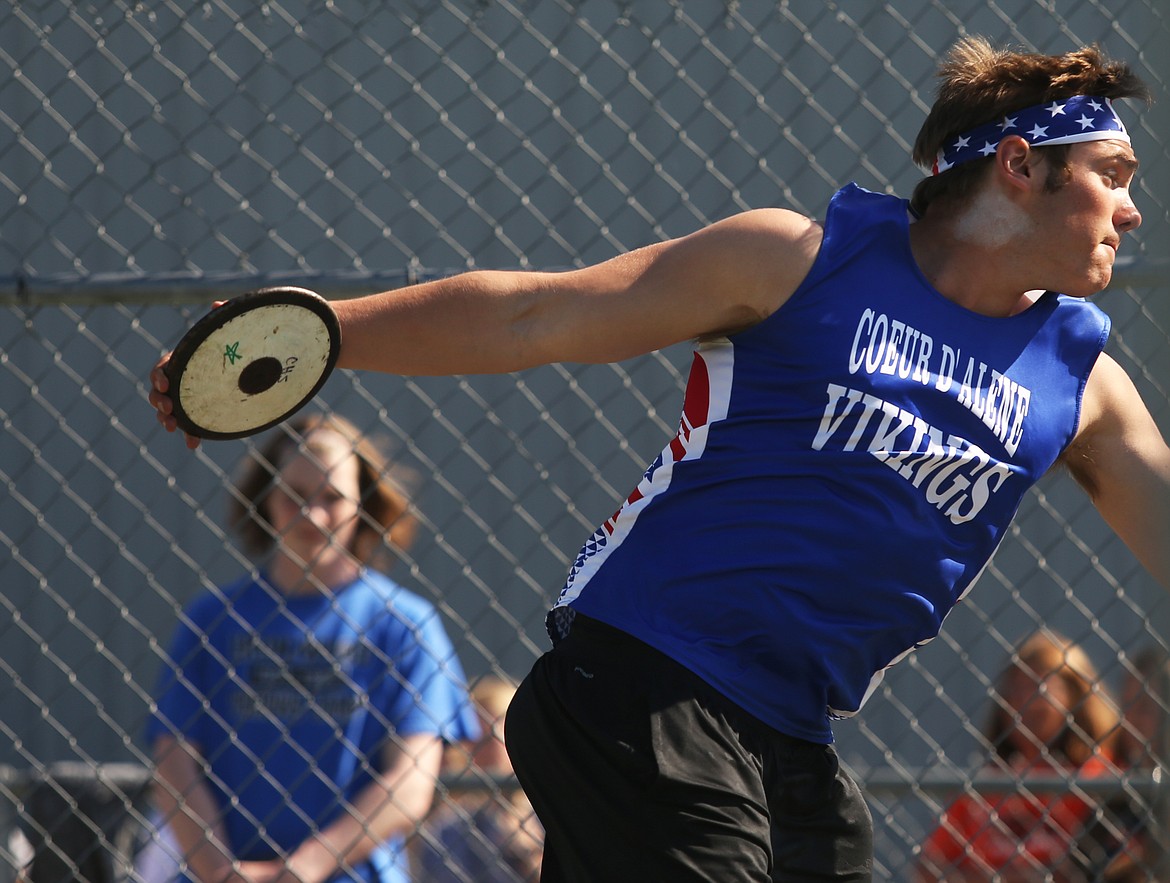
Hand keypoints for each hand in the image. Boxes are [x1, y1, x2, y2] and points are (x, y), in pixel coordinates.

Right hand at [148, 300, 226, 448]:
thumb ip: (223, 318)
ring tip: (173, 427)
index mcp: (185, 360)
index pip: (162, 368)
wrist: (261, 365)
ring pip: (170, 411)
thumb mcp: (233, 331)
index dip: (159, 376)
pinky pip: (191, 425)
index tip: (166, 383)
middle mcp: (184, 380)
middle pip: (159, 392)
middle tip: (168, 409)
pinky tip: (193, 444)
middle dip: (159, 401)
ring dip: (167, 420)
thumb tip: (219, 303)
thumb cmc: (240, 344)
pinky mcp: (204, 413)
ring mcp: (192, 398)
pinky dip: (190, 434)